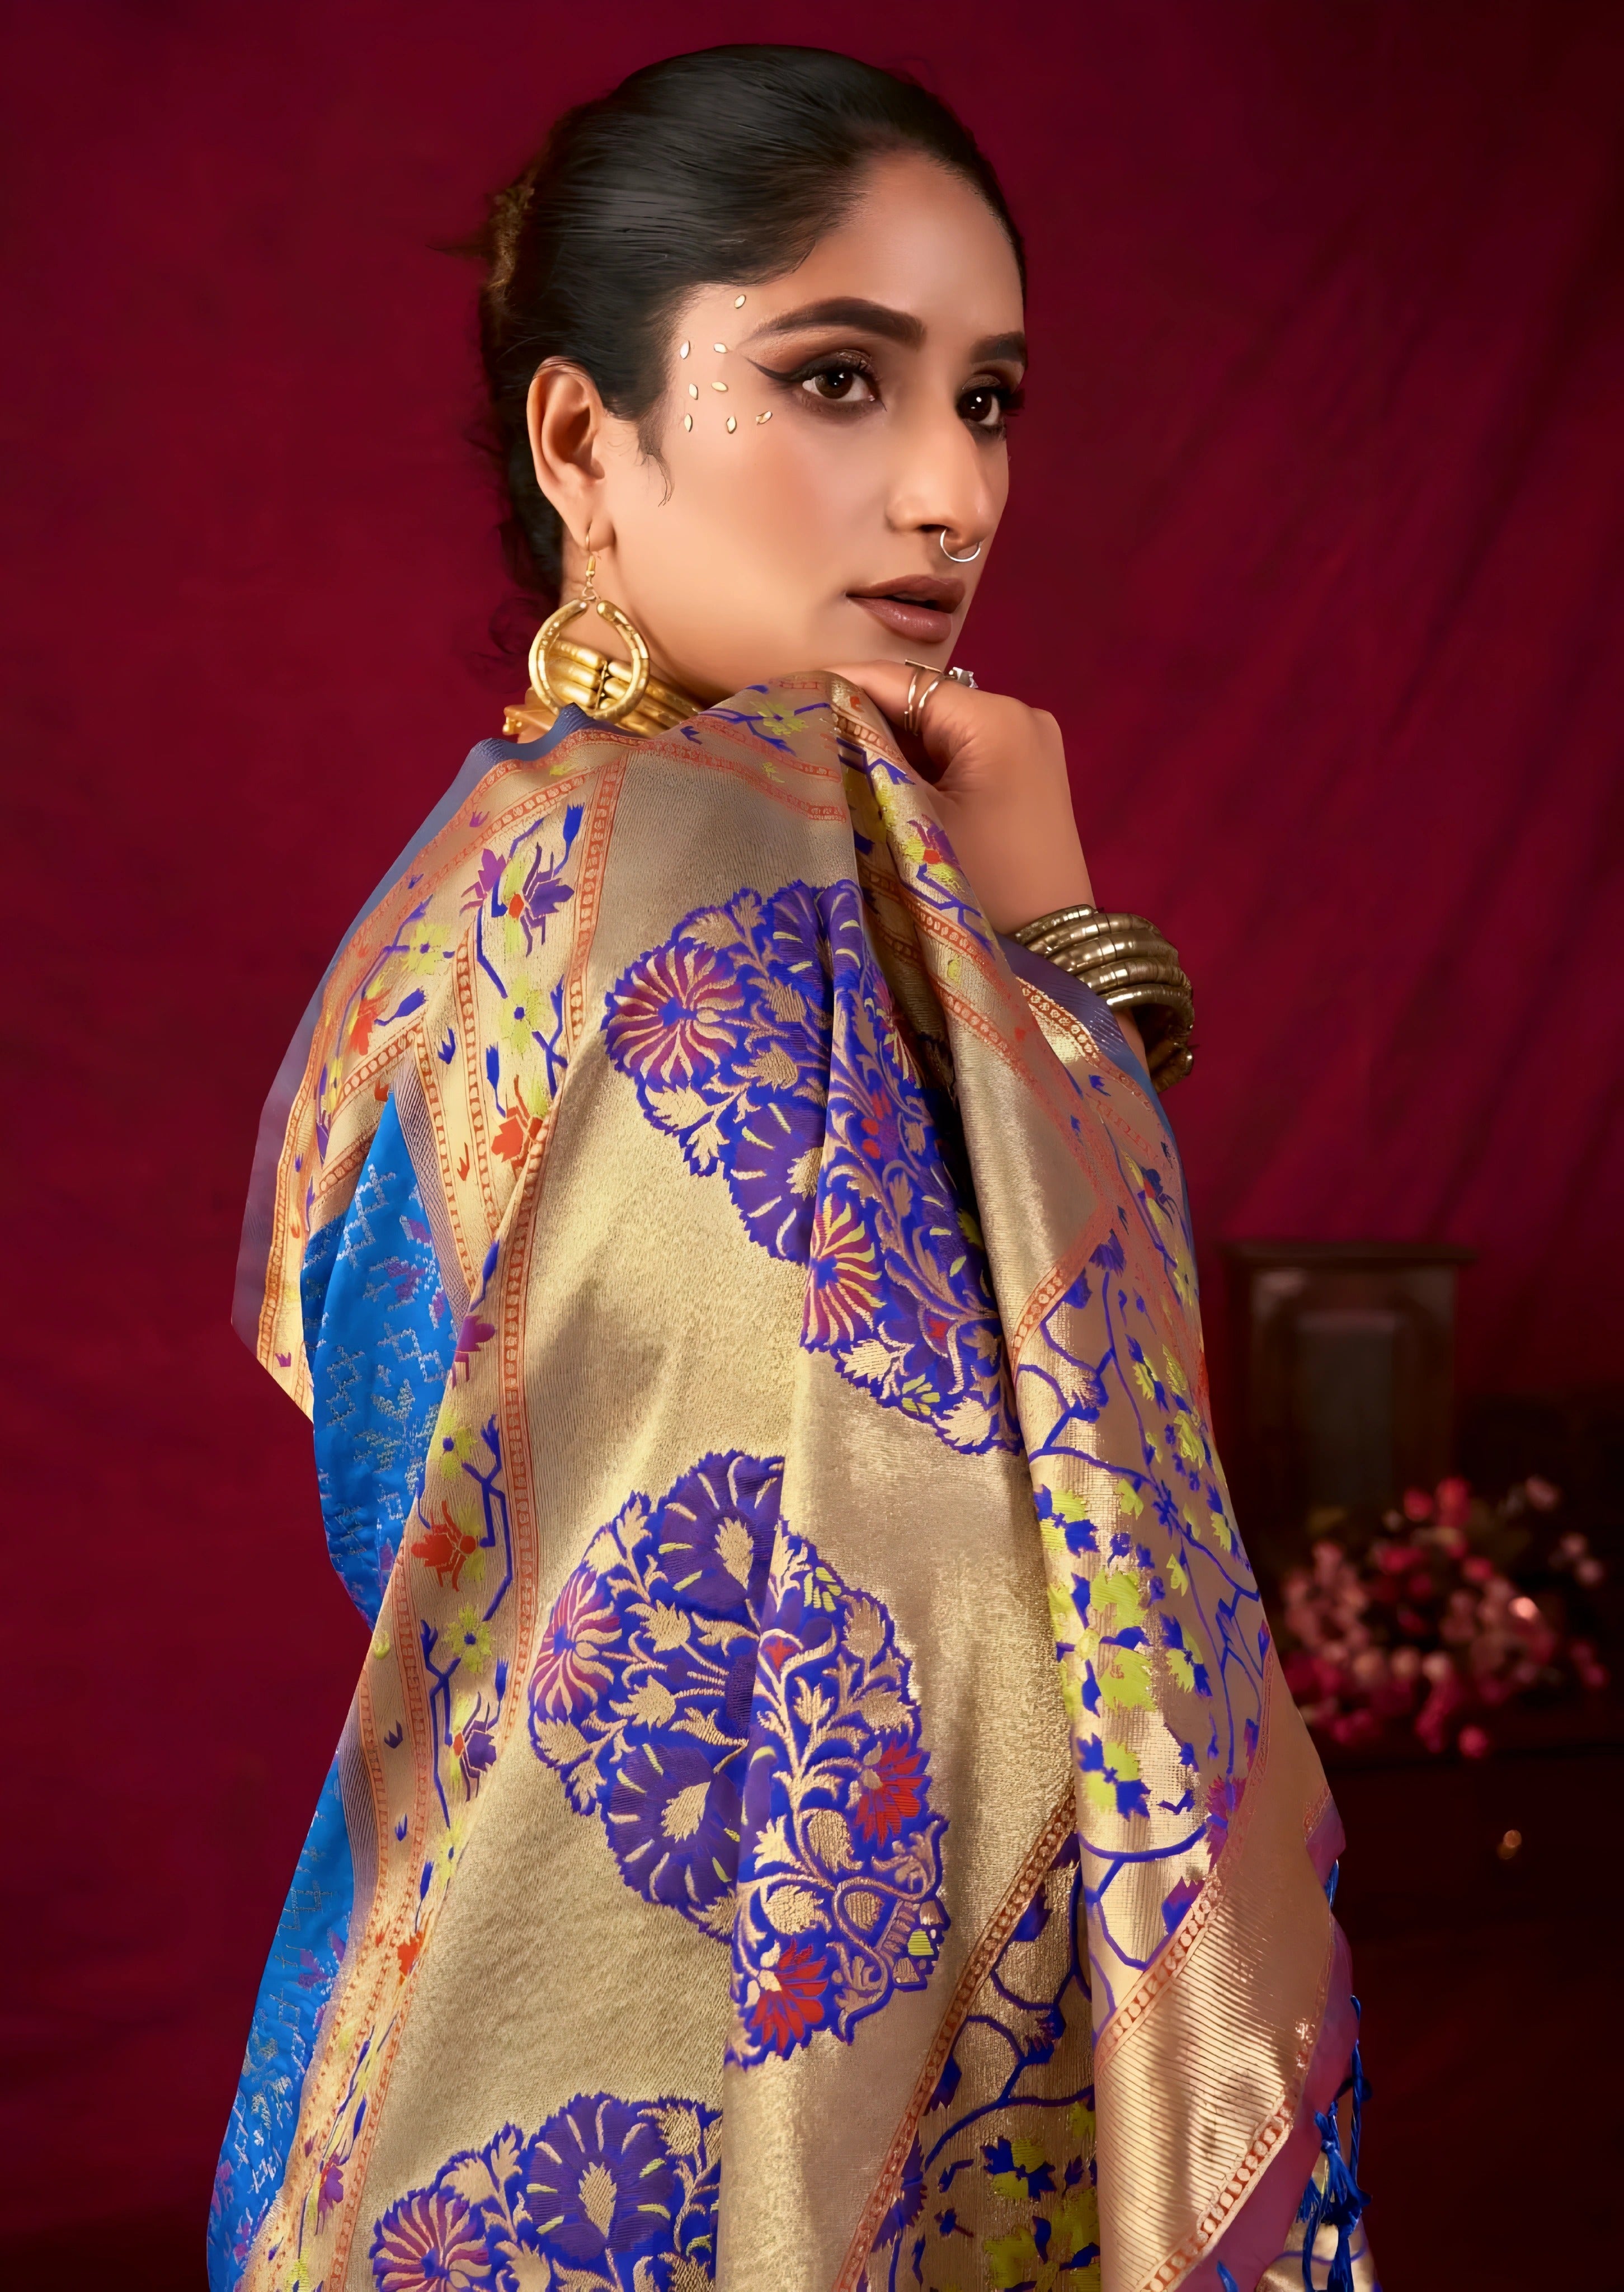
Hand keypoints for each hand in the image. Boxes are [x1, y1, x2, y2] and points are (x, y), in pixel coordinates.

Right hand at [828, 660, 1093, 933]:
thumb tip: (825, 718)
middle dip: (863, 715)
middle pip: (921, 701)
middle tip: (801, 729)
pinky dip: (922, 764)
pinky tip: (878, 779)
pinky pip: (961, 753)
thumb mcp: (914, 819)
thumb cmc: (980, 885)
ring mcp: (1029, 745)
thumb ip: (870, 759)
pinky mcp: (1028, 774)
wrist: (1052, 951)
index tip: (787, 693)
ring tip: (829, 754)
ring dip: (890, 742)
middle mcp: (1020, 715)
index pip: (900, 681)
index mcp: (995, 716)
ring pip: (939, 728)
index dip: (839, 684)